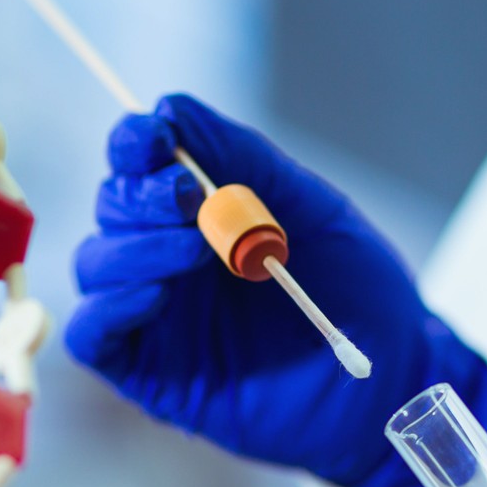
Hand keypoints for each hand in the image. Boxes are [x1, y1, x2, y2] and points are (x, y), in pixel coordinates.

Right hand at [64, 94, 486, 486]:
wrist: (393, 378)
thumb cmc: (359, 292)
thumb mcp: (313, 207)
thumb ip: (247, 159)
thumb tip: (172, 107)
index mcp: (204, 211)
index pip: (139, 164)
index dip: (135, 142)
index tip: (155, 133)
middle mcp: (169, 258)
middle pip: (112, 206)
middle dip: (140, 194)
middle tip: (191, 196)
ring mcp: (157, 316)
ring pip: (96, 264)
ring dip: (133, 246)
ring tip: (195, 250)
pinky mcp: (151, 375)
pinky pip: (92, 336)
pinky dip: (109, 307)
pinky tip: (155, 295)